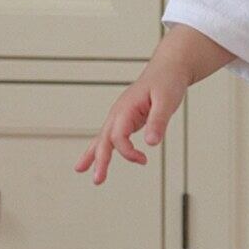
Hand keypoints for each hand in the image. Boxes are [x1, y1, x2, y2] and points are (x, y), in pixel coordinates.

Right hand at [74, 65, 186, 184]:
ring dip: (94, 155)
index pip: (118, 136)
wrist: (168, 69)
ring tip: (80, 170)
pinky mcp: (127, 119)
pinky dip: (103, 148)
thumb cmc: (167, 82)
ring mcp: (121, 116)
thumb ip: (158, 122)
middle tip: (97, 180)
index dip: (127, 152)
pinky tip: (97, 159)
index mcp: (126, 108)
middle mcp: (119, 112)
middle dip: (99, 160)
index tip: (144, 160)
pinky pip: (112, 136)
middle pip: (104, 139)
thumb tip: (151, 143)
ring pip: (103, 137)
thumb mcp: (167, 101)